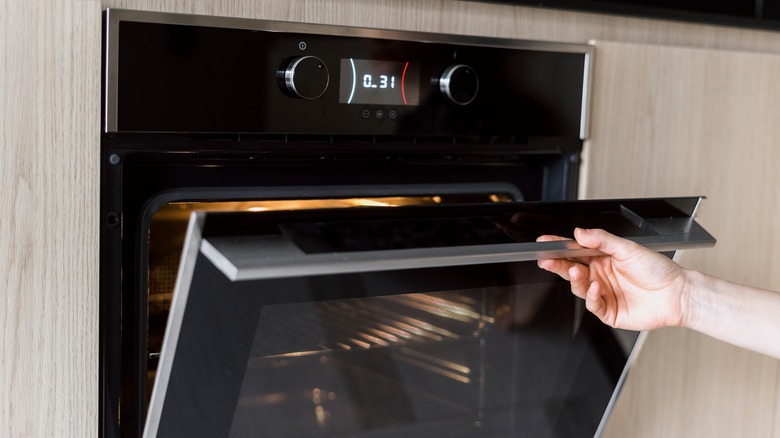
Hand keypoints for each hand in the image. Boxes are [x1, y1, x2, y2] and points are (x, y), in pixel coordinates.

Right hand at [537, 228, 688, 330]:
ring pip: (578, 287)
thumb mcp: (628, 248)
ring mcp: (603, 294)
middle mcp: (600, 275)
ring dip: (576, 280)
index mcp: (602, 258)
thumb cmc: (658, 270)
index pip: (575, 251)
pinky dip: (591, 296)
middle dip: (557, 264)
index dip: (559, 246)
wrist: (677, 294)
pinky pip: (592, 305)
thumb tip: (580, 233)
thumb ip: (602, 240)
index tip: (545, 242)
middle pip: (571, 269)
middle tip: (547, 260)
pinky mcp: (608, 311)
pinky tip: (596, 288)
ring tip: (580, 273)